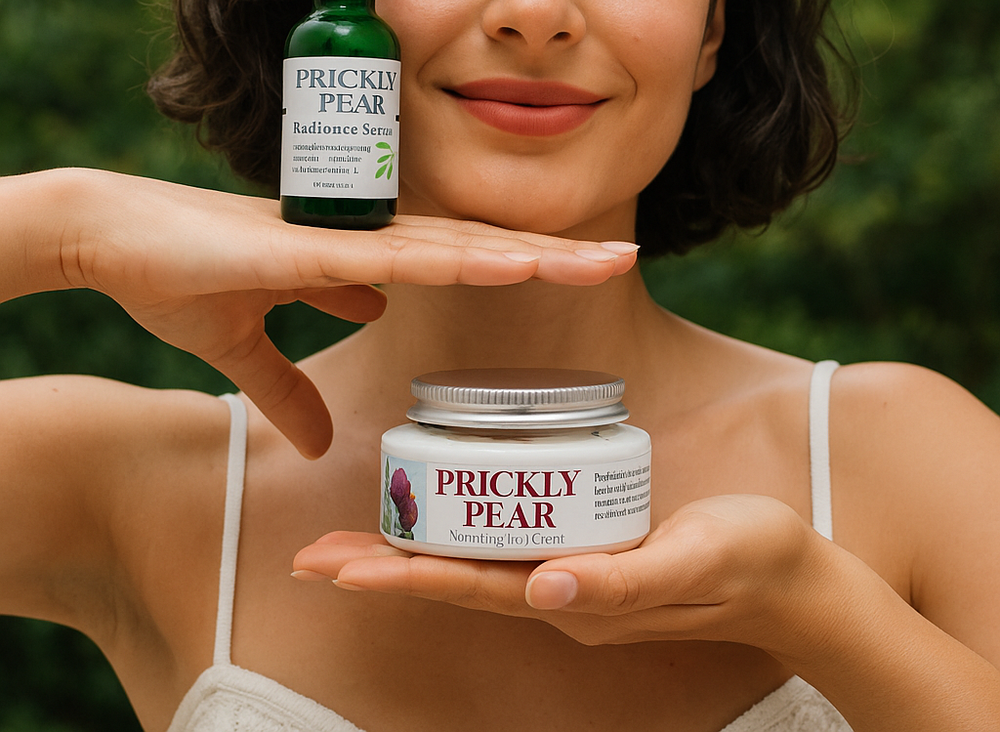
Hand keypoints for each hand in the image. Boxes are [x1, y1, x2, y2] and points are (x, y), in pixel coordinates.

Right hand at [21, 169, 635, 456]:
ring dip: (532, 255)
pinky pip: (402, 260)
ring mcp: (347, 241)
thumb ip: (290, 382)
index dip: (520, 265)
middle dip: (554, 256)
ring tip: (602, 258)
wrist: (116, 240)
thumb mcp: (246, 347)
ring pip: (459, 249)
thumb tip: (321, 430)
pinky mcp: (312, 248)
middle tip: (626, 256)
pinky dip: (459, 263)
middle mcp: (369, 242)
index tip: (576, 272)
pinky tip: (512, 265)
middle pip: (480, 249)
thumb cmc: (182, 279)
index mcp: (362, 259)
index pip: (459, 261)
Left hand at [292, 494, 827, 652]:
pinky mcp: (589, 556)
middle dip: (382, 567)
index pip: (468, 586)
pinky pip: (508, 549)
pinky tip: (442, 519)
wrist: (794, 580)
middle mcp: (561, 596)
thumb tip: (544, 587)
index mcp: (575, 599)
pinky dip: (460, 537)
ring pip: (474, 566)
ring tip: (355, 540)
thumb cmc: (750, 560)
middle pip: (454, 580)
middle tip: (312, 554)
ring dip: (412, 553)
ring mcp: (573, 580)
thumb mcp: (696, 558)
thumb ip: (625, 579)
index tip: (335, 563)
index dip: (399, 573)